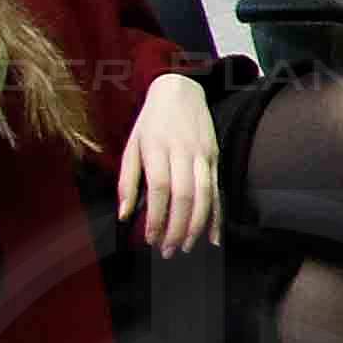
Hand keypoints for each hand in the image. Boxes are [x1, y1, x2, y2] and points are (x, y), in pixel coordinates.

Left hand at [114, 73, 219, 258]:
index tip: (151, 239)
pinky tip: (213, 236)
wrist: (181, 91)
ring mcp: (203, 156)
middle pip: (185, 196)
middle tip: (169, 251)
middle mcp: (183, 152)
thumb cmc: (151, 122)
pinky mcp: (215, 159)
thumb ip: (127, 181)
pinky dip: (217, 216)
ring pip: (205, 196)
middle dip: (178, 228)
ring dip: (197, 225)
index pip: (160, 188)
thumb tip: (125, 214)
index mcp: (157, 148)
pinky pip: (218, 192)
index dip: (157, 217)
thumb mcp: (132, 146)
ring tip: (187, 247)